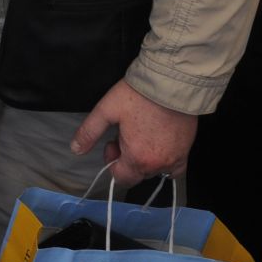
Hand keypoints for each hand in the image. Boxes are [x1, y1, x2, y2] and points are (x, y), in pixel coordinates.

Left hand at [72, 80, 197, 185]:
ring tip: (143, 135)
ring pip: (154, 170)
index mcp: (136, 158)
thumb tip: (75, 149)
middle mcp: (157, 164)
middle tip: (127, 134)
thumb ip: (89, 132)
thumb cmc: (139, 96)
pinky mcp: (186, 152)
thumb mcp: (107, 110)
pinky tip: (159, 145)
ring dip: (145, 158)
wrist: (172, 84)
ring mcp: (174, 159)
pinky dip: (165, 162)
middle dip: (127, 159)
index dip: (112, 162)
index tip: (113, 142)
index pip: (121, 178)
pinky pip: (175, 169)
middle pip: (137, 174)